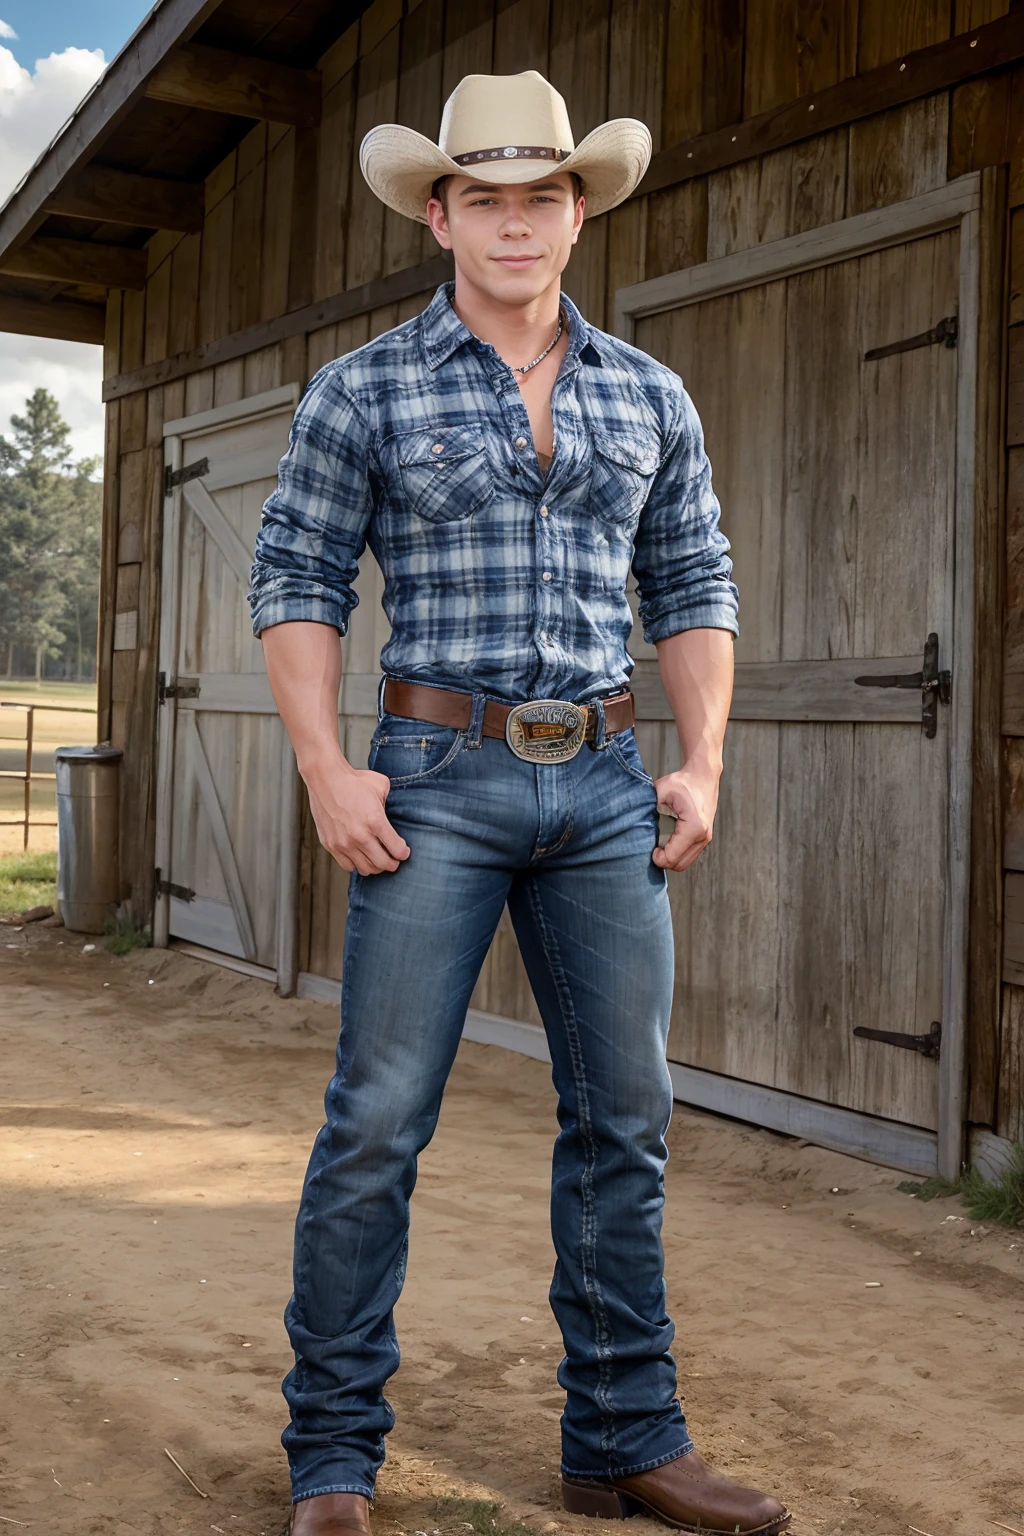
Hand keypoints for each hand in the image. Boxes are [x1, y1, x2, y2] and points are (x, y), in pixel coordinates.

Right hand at [304, 756, 409, 875]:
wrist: (325, 778)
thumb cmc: (353, 781)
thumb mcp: (382, 787)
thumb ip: (391, 804)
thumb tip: (395, 814)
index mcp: (375, 821)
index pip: (397, 850)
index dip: (404, 853)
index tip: (404, 851)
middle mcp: (359, 836)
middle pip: (383, 864)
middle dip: (392, 864)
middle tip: (394, 859)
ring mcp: (343, 843)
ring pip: (366, 869)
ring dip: (375, 866)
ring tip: (377, 858)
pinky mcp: (331, 845)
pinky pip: (348, 866)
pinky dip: (357, 864)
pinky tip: (360, 856)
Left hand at [652, 765, 719, 871]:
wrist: (703, 776)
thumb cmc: (683, 782)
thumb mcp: (661, 789)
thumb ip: (646, 804)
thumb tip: (629, 818)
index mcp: (694, 826)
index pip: (672, 857)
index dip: (657, 858)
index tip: (649, 848)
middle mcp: (703, 835)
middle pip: (678, 865)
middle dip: (662, 861)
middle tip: (651, 847)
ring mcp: (706, 838)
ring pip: (684, 863)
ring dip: (670, 858)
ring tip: (659, 845)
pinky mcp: (705, 838)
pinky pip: (688, 856)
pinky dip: (677, 854)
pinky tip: (667, 842)